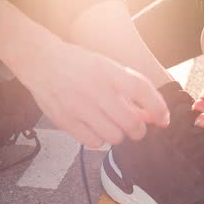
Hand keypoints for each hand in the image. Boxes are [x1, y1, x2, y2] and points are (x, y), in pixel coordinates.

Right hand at [12, 40, 169, 147]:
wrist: (40, 60)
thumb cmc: (79, 64)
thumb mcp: (107, 67)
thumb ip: (129, 89)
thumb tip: (152, 115)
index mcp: (109, 71)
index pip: (143, 90)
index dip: (158, 108)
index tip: (164, 119)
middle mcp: (95, 89)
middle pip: (131, 123)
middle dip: (139, 130)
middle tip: (136, 128)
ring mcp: (79, 106)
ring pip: (115, 137)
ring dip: (119, 135)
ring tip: (112, 125)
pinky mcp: (65, 120)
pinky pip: (94, 143)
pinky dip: (100, 140)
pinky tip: (95, 128)